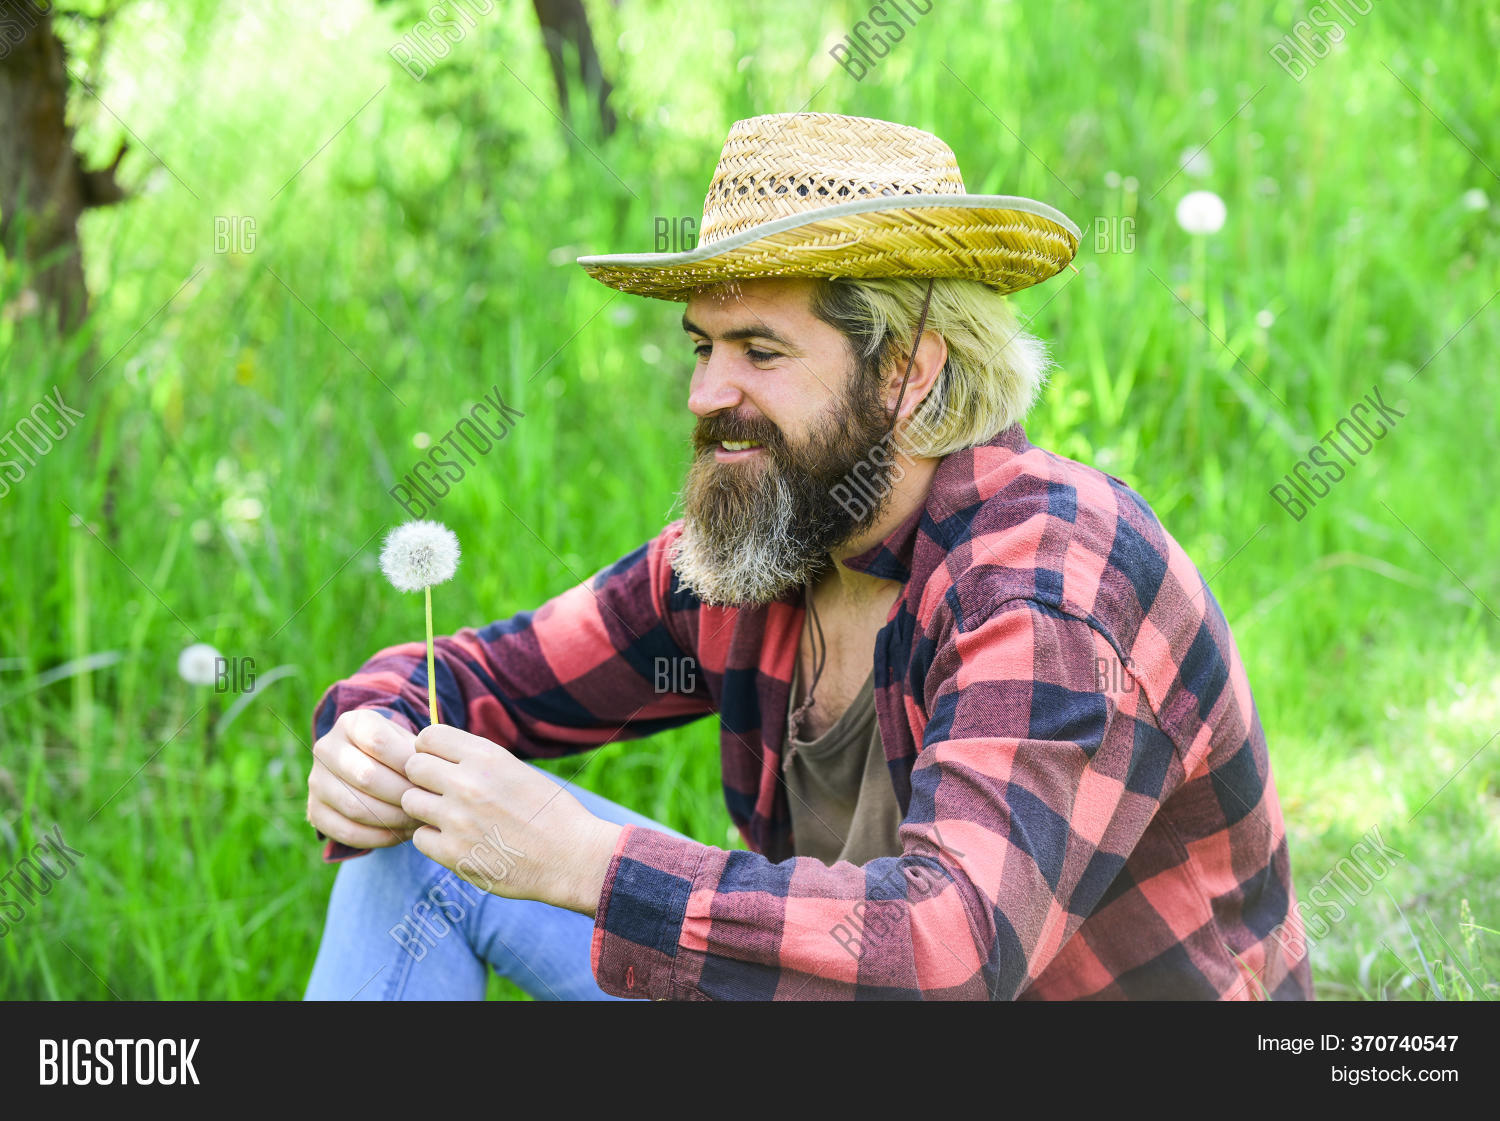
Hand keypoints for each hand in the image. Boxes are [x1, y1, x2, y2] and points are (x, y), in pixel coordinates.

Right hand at [306, 709, 423, 849]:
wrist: (366, 765)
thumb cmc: (397, 753)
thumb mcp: (407, 741)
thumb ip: (419, 753)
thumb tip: (435, 776)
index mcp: (351, 723)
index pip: (379, 743)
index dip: (408, 764)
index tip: (431, 777)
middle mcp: (327, 749)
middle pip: (367, 776)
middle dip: (403, 795)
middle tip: (428, 805)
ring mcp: (317, 781)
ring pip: (356, 807)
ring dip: (392, 818)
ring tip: (418, 821)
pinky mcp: (315, 810)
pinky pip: (347, 832)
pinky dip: (378, 837)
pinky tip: (400, 834)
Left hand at [401, 725, 623, 915]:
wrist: (572, 857)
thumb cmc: (550, 812)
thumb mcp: (515, 770)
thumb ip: (477, 761)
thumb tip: (438, 755)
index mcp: (486, 757)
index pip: (428, 737)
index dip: (429, 750)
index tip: (439, 762)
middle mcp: (467, 783)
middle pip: (413, 767)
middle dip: (423, 778)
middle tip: (442, 792)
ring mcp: (457, 819)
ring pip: (410, 802)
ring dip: (425, 809)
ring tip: (451, 817)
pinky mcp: (453, 853)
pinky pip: (419, 838)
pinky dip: (433, 840)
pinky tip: (457, 841)